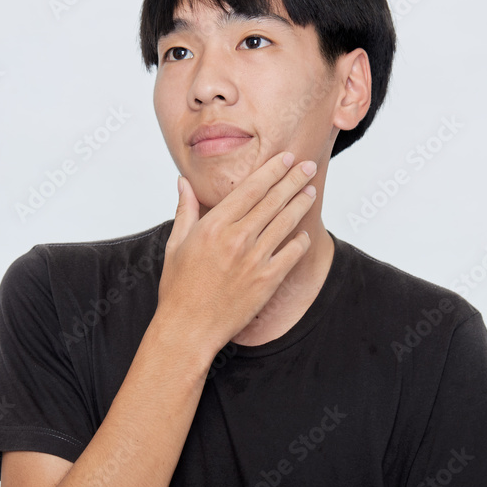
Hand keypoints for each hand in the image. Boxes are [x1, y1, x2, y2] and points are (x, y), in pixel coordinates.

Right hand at [155, 150, 317, 356]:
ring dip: (301, 203)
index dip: (271, 171)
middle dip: (293, 180)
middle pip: (273, 200)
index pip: (250, 189)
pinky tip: (303, 233)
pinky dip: (300, 241)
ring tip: (311, 191)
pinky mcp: (266, 281)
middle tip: (308, 166)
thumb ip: (185, 210)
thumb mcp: (175, 244)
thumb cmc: (178, 288)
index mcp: (213, 226)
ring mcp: (254, 260)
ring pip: (285, 223)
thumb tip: (183, 182)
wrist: (188, 328)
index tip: (284, 158)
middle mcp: (236, 239)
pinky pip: (291, 254)